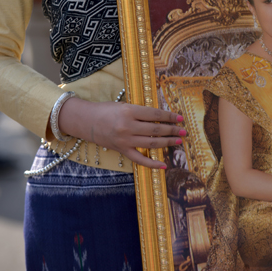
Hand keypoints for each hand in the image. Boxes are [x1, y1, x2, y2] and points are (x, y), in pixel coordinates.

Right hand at [57, 97, 185, 169]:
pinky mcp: (122, 150)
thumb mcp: (125, 105)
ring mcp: (125, 140)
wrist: (87, 121)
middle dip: (172, 131)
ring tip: (178, 142)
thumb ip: (141, 112)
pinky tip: (163, 165)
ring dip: (167, 143)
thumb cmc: (107, 110)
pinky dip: (152, 163)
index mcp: (129, 111)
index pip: (155, 115)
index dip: (170, 116)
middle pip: (156, 130)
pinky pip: (140, 159)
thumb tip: (162, 117)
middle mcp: (128, 126)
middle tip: (183, 131)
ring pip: (151, 143)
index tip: (180, 118)